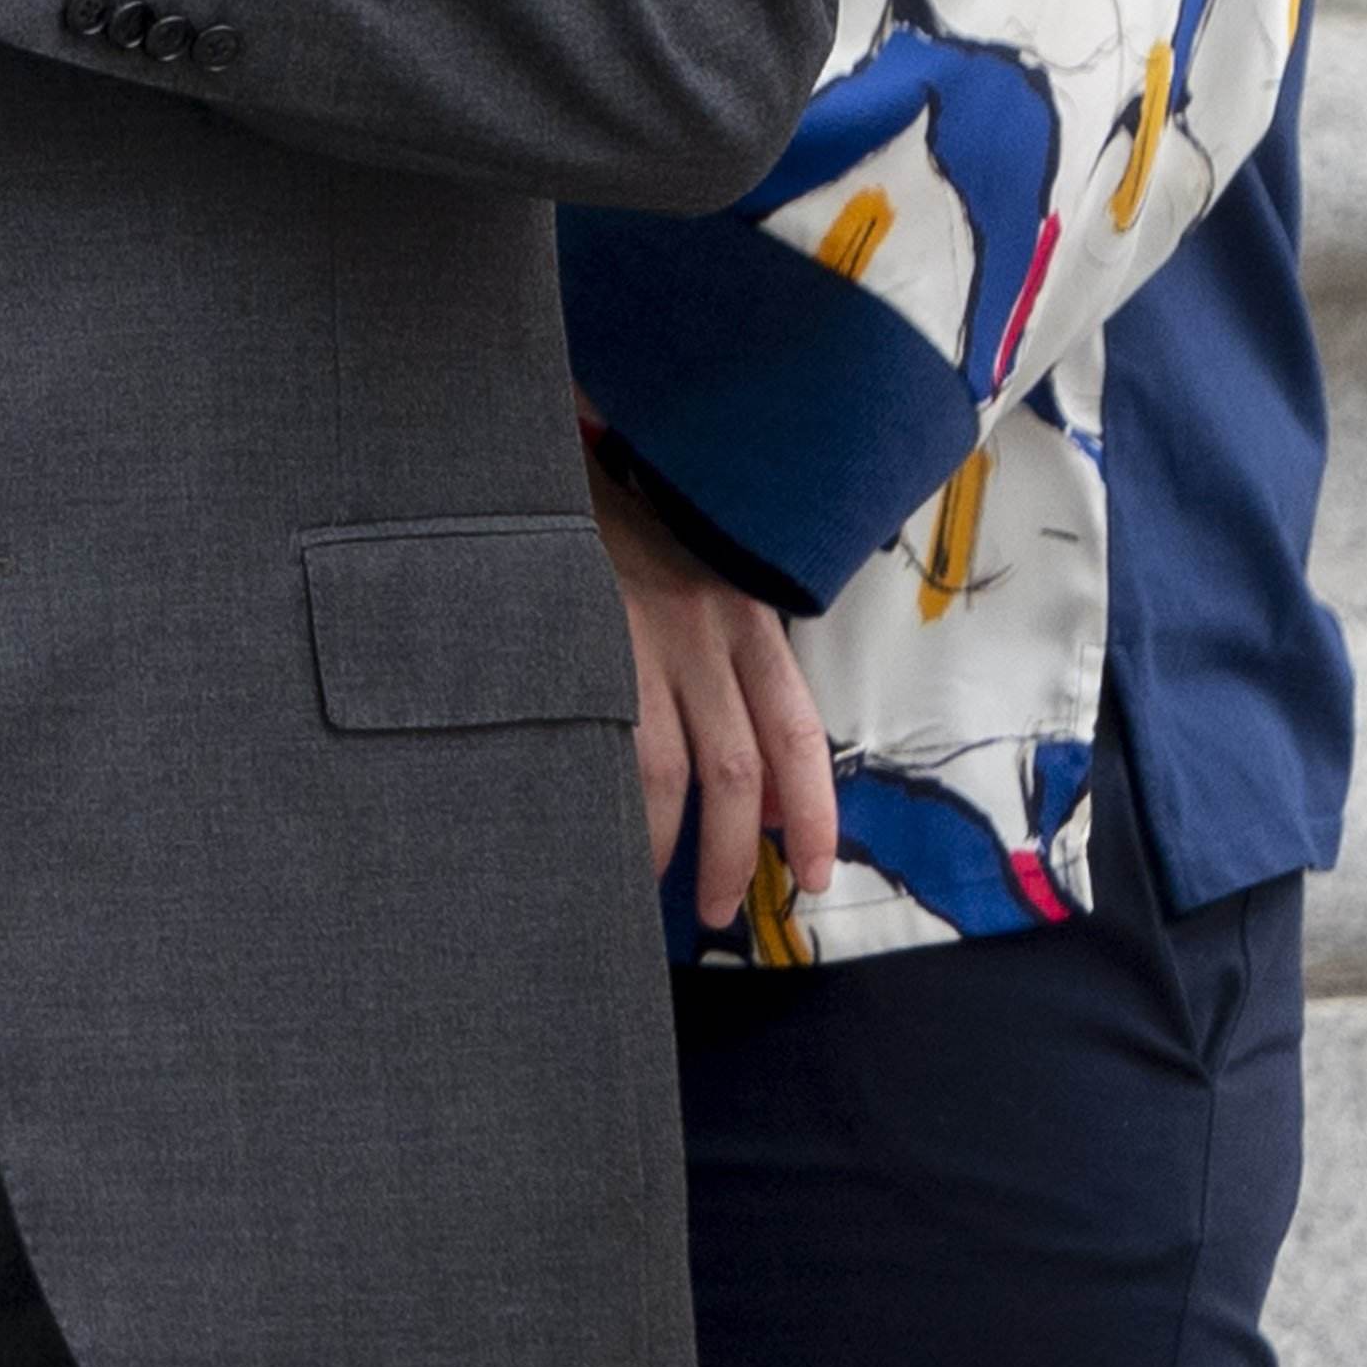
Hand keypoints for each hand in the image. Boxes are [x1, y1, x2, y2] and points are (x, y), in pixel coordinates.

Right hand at [591, 435, 838, 934]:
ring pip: (668, 767)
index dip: (813, 813)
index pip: (796, 733)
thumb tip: (768, 799)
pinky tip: (599, 828)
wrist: (554, 455)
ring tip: (654, 890)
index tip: (811, 876)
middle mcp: (702, 626)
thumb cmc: (630, 528)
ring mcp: (635, 632)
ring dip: (667, 843)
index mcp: (745, 615)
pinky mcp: (577, 634)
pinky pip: (602, 737)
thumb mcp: (704, 591)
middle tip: (722, 911)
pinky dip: (608, 796)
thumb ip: (737, 680)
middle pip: (737, 768)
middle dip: (732, 854)